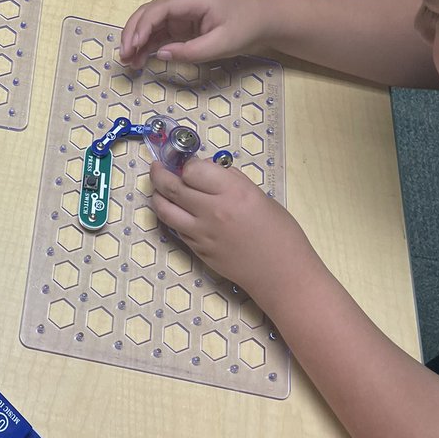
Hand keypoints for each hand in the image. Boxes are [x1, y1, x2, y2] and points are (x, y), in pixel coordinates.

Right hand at [120, 0, 269, 67]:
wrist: (263, 20)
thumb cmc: (246, 27)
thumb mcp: (222, 43)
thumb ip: (191, 51)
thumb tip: (162, 55)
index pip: (158, 9)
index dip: (141, 27)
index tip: (132, 47)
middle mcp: (181, 3)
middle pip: (147, 14)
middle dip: (132, 34)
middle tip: (124, 56)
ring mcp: (180, 14)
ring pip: (150, 24)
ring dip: (137, 41)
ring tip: (130, 63)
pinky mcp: (182, 25)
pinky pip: (160, 33)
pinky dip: (149, 46)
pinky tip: (142, 60)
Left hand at [150, 158, 312, 299]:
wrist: (281, 274)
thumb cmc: (280, 232)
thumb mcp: (259, 196)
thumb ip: (231, 181)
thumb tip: (209, 171)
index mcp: (232, 192)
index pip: (192, 170)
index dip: (188, 164)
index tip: (191, 164)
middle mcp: (211, 211)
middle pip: (172, 187)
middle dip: (159, 173)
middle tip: (157, 167)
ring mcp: (200, 233)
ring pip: (164, 209)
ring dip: (156, 195)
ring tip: (158, 188)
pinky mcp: (196, 250)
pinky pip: (175, 228)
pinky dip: (171, 215)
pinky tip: (174, 210)